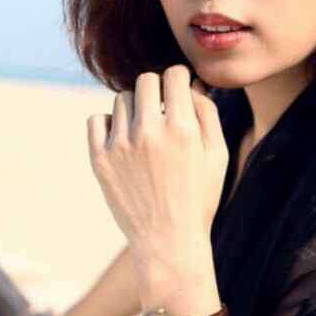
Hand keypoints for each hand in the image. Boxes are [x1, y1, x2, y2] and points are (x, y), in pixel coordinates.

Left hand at [86, 66, 227, 276]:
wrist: (169, 241)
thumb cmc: (200, 196)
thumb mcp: (218, 154)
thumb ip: (207, 112)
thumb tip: (193, 83)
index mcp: (181, 128)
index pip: (174, 74)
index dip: (180, 78)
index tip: (180, 89)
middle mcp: (149, 132)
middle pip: (146, 80)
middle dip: (158, 89)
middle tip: (164, 108)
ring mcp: (121, 145)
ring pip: (123, 99)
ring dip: (137, 108)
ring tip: (147, 131)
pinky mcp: (100, 159)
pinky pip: (97, 119)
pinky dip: (111, 123)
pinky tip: (126, 139)